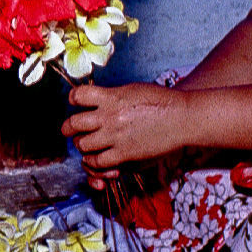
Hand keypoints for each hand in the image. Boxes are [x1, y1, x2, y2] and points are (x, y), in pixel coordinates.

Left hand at [64, 83, 194, 186]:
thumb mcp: (131, 90)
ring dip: (82, 145)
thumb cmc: (161, 101)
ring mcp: (116, 136)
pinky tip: (97, 157)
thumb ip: (111, 96)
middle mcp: (109, 116)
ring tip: (86, 144)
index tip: (75, 102)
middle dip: (68, 128)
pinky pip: (98, 161)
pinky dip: (93, 161)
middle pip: (74, 124)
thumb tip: (96, 100)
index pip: (78, 96)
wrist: (183, 117)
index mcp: (111, 97)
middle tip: (70, 130)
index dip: (73, 99)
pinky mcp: (125, 154)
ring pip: (83, 145)